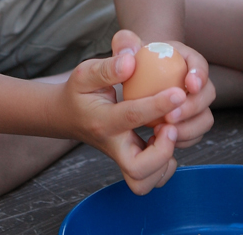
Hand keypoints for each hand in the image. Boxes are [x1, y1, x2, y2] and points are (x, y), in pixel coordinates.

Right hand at [59, 53, 185, 194]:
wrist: (64, 115)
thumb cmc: (77, 91)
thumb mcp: (85, 72)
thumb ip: (108, 67)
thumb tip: (131, 60)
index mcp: (102, 120)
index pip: (131, 116)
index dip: (158, 105)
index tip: (179, 93)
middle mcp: (112, 144)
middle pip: (137, 169)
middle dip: (162, 151)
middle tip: (171, 126)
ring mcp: (120, 157)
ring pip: (143, 181)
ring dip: (163, 162)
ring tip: (168, 133)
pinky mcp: (128, 161)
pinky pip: (149, 178)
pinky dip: (163, 166)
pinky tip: (165, 141)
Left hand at [111, 30, 214, 147]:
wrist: (131, 77)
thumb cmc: (129, 58)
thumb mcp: (124, 46)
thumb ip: (124, 43)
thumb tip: (128, 59)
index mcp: (182, 57)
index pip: (198, 62)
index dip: (199, 74)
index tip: (190, 84)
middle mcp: (192, 80)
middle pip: (207, 93)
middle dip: (194, 106)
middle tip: (171, 115)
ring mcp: (192, 102)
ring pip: (205, 118)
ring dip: (190, 128)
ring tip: (165, 131)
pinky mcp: (187, 122)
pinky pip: (194, 135)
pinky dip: (182, 139)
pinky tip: (163, 140)